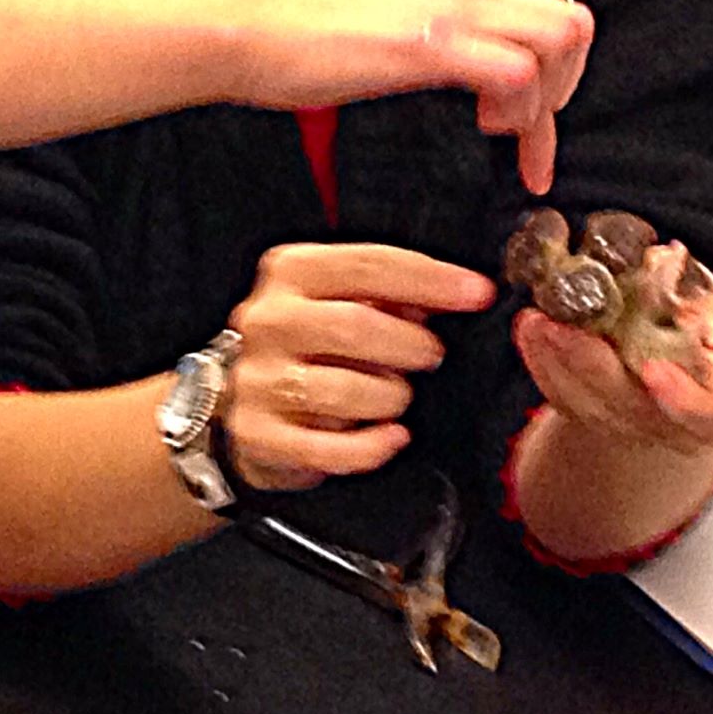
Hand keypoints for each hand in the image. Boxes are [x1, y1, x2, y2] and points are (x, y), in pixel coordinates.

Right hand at [221, 243, 495, 491]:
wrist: (234, 402)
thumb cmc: (306, 344)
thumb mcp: (339, 299)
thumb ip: (390, 293)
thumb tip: (452, 293)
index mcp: (290, 271)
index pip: (368, 263)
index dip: (430, 278)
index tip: (478, 293)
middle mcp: (267, 320)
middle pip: (355, 325)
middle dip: (410, 345)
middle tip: (430, 357)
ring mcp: (257, 379)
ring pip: (345, 390)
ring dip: (390, 397)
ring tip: (396, 396)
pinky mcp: (259, 435)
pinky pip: (331, 450)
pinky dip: (373, 447)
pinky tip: (391, 437)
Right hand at [233, 0, 593, 192]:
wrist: (242, 29)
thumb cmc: (287, 35)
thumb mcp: (369, 18)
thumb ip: (410, 29)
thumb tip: (433, 55)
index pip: (540, 14)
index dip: (552, 76)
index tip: (525, 126)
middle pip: (570, 23)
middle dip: (565, 90)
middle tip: (524, 134)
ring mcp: (446, 15)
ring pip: (558, 40)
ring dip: (545, 101)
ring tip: (502, 134)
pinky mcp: (428, 47)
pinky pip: (516, 71)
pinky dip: (518, 111)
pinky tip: (483, 129)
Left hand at [512, 271, 712, 455]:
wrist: (688, 379)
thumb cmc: (708, 341)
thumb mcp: (712, 311)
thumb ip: (691, 292)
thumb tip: (660, 260)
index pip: (708, 412)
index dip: (680, 396)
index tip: (652, 369)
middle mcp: (677, 429)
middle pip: (629, 405)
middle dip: (588, 363)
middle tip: (556, 324)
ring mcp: (632, 430)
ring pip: (587, 405)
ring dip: (553, 360)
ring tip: (532, 319)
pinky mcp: (595, 422)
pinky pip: (563, 400)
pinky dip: (541, 365)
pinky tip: (529, 331)